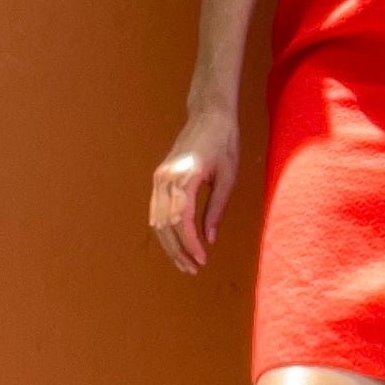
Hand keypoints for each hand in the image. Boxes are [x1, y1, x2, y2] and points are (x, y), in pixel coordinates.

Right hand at [149, 106, 239, 274]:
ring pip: (156, 220)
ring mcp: (159, 177)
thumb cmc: (224, 142)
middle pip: (164, 225)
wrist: (209, 114)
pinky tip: (177, 244)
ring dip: (169, 244)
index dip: (190, 244)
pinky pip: (156, 210)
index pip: (181, 220)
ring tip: (185, 262)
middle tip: (193, 269)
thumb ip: (216, 209)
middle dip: (178, 251)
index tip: (202, 260)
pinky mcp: (160, 177)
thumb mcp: (228, 177)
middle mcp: (166, 178)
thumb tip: (209, 239)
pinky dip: (164, 230)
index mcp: (185, 176)